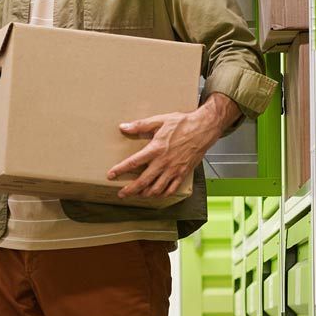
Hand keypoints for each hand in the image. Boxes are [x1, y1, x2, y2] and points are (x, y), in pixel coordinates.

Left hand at [109, 96, 238, 199]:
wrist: (204, 128)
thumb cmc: (183, 123)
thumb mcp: (160, 120)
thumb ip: (140, 125)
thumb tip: (123, 127)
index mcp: (156, 149)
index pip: (134, 162)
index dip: (121, 169)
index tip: (111, 175)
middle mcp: (164, 162)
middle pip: (143, 181)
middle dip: (131, 190)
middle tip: (122, 194)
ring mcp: (174, 170)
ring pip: (157, 188)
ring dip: (145, 194)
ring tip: (137, 195)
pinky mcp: (183, 173)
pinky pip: (171, 189)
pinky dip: (163, 194)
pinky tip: (157, 195)